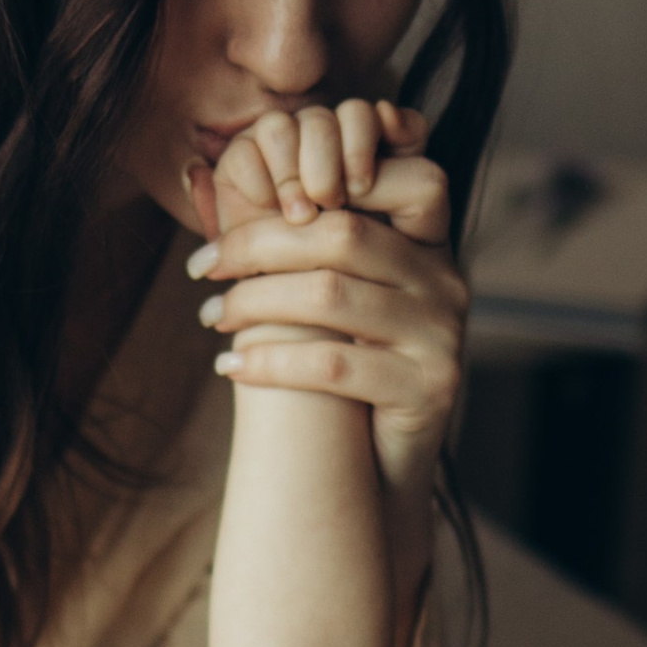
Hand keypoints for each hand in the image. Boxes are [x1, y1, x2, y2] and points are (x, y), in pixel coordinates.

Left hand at [190, 103, 467, 506]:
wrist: (382, 469)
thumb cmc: (344, 369)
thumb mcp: (330, 295)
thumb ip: (294, 238)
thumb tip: (202, 178)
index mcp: (426, 245)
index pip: (390, 177)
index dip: (315, 179)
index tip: (244, 214)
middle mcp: (444, 281)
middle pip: (342, 235)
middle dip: (258, 246)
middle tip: (201, 267)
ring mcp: (442, 335)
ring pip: (331, 296)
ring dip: (254, 304)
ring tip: (211, 316)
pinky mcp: (428, 388)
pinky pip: (335, 365)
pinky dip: (272, 362)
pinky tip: (230, 367)